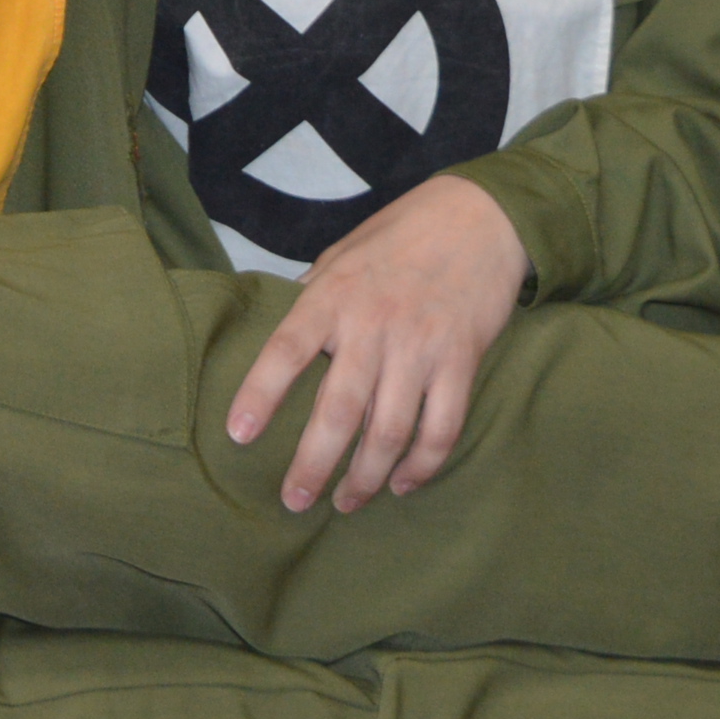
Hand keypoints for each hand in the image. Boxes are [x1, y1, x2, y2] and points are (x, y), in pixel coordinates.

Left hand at [224, 175, 531, 511]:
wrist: (481, 217)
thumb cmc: (401, 236)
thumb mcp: (342, 254)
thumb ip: (313, 298)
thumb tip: (279, 337)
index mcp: (333, 295)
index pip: (286, 351)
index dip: (260, 395)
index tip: (239, 436)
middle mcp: (374, 325)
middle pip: (339, 411)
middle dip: (313, 465)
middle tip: (295, 501)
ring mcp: (420, 346)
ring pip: (389, 431)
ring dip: (366, 477)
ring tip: (347, 502)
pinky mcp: (461, 361)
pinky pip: (441, 428)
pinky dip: (422, 465)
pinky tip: (403, 483)